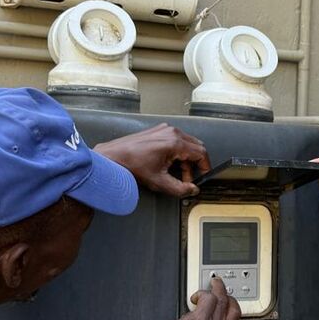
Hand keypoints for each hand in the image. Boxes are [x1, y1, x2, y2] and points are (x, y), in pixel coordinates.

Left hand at [95, 123, 210, 197]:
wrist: (113, 157)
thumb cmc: (132, 165)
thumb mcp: (159, 182)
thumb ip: (180, 189)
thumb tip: (192, 190)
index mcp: (175, 143)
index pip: (201, 153)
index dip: (205, 167)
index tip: (202, 176)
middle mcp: (172, 132)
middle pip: (196, 147)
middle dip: (195, 164)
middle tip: (187, 178)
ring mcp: (164, 129)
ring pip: (186, 143)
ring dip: (185, 159)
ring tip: (175, 173)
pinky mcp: (158, 130)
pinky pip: (176, 139)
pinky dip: (177, 152)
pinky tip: (167, 163)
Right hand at [162, 277, 243, 319]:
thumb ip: (187, 315)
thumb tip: (196, 308)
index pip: (210, 297)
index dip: (203, 292)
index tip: (198, 296)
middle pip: (223, 300)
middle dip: (219, 288)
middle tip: (216, 283)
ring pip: (235, 311)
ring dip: (230, 300)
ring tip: (225, 297)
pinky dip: (236, 318)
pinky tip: (230, 317)